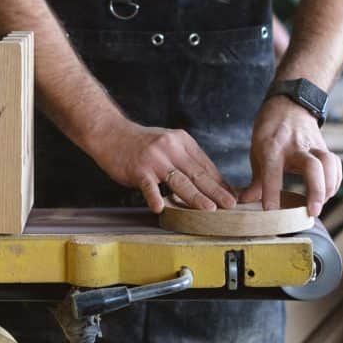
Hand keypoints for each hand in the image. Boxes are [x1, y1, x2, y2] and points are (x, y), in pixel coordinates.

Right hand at [86, 118, 236, 213]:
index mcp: (182, 141)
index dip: (220, 182)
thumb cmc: (139, 142)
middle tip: (231, 204)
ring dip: (196, 197)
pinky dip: (155, 197)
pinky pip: (149, 186)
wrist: (110, 132)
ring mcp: (155, 159)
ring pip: (180, 181)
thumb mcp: (167, 143)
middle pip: (198, 174)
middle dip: (216, 191)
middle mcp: (171, 148)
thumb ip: (184, 159)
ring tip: (209, 209)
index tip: (232, 195)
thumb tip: (205, 179)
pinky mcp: (138, 169)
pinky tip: (160, 208)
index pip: (205, 165)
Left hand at [239, 96, 341, 216]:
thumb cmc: (270, 132)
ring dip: (329, 187)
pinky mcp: (324, 146)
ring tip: (321, 204)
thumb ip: (256, 180)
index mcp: (271, 148)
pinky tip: (328, 193)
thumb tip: (245, 201)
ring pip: (328, 164)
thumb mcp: (257, 152)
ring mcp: (312, 145)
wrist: (289, 104)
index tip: (272, 211)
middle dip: (315, 191)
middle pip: (312, 167)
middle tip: (312, 212)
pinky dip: (335, 180)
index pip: (272, 172)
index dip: (271, 192)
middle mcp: (294, 146)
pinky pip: (335, 164)